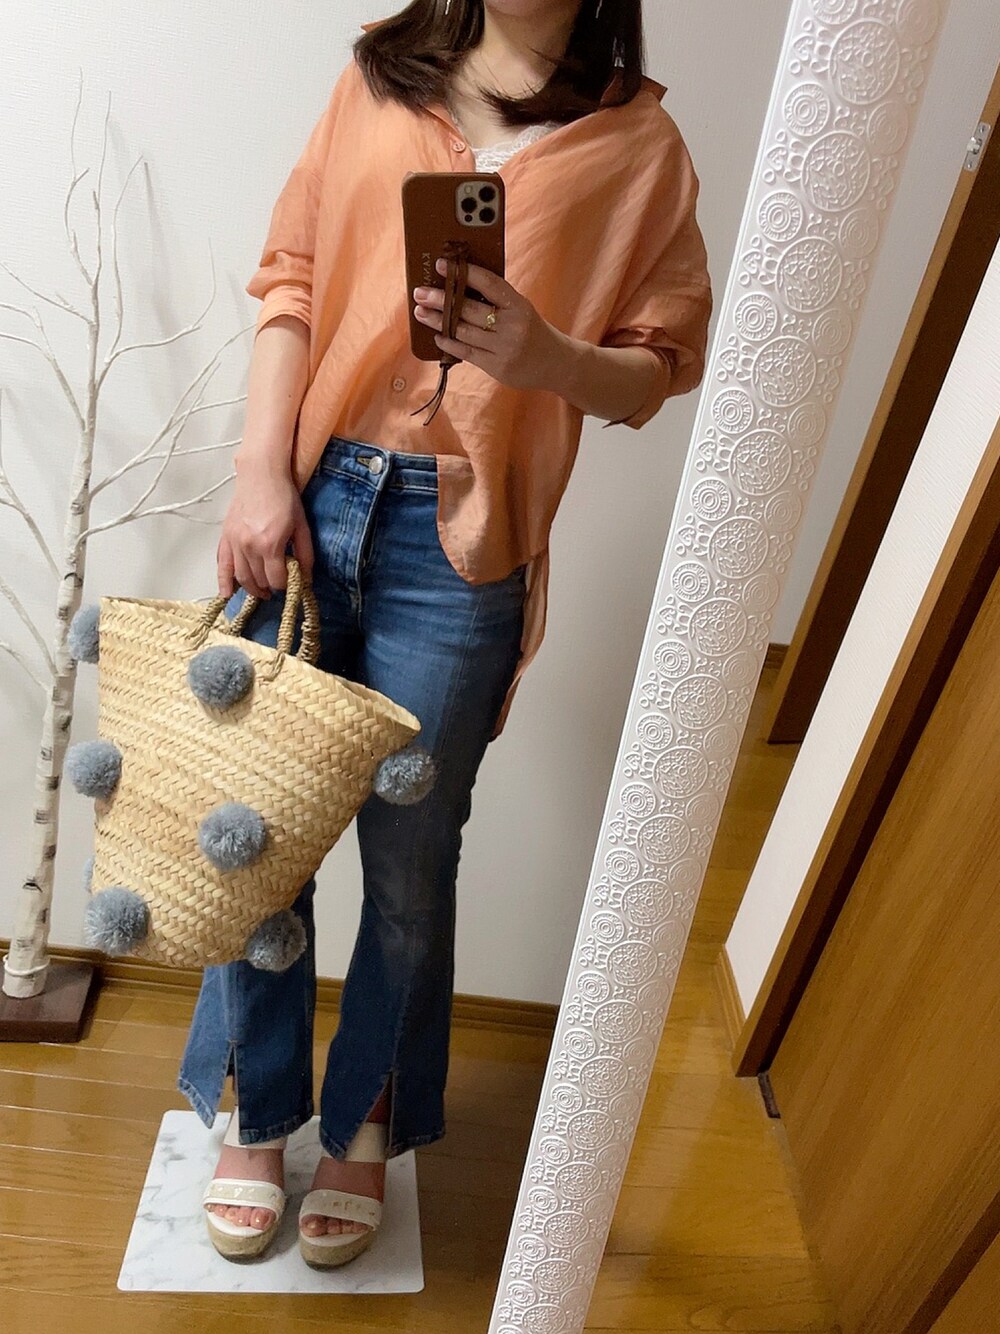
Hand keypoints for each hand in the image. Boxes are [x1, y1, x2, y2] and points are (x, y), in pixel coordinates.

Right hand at [217, 462, 313, 601]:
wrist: (261, 474)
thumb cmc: (283, 496)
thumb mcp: (302, 526)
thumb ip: (305, 554)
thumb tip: (306, 577)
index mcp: (270, 544)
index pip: (276, 580)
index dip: (285, 585)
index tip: (291, 582)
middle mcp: (249, 546)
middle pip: (258, 580)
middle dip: (269, 587)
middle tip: (277, 586)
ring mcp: (235, 542)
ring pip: (241, 577)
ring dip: (251, 588)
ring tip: (261, 591)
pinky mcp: (226, 537)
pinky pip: (221, 564)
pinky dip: (223, 581)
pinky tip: (227, 594)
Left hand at [413, 260, 561, 392]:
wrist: (557, 364)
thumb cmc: (533, 331)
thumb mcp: (522, 309)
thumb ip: (497, 300)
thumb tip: (460, 285)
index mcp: (519, 305)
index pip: (489, 284)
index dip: (464, 273)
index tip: (442, 265)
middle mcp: (512, 326)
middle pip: (469, 310)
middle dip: (440, 299)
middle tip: (420, 292)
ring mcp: (504, 349)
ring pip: (463, 331)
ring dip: (437, 321)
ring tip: (420, 312)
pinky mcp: (496, 367)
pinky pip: (466, 353)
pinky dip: (449, 343)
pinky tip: (437, 335)